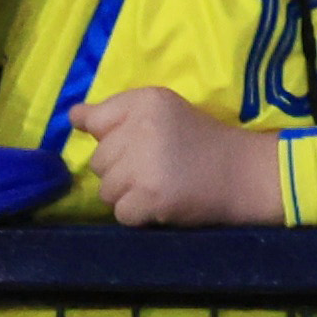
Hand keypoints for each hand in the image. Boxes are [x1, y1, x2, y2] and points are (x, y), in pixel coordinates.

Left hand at [79, 88, 284, 224]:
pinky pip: (121, 213)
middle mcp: (141, 128)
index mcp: (146, 101)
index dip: (110, 138)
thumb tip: (72, 117)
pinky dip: (138, 215)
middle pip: (98, 160)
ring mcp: (145, 165)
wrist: (243, 173)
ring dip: (127, 194)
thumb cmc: (201, 140)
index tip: (133, 145)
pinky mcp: (151, 197)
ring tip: (157, 187)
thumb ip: (119, 113)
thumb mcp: (164, 112)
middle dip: (121, 170)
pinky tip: (160, 204)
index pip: (95, 120)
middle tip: (154, 168)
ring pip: (105, 190)